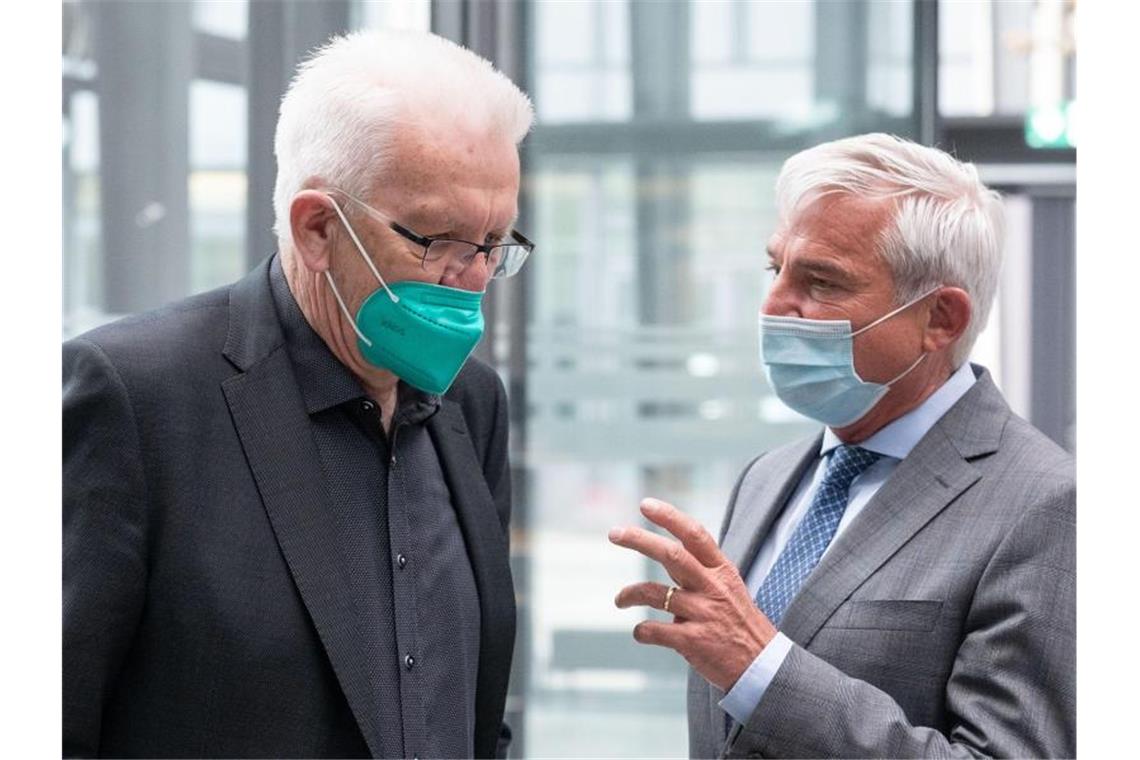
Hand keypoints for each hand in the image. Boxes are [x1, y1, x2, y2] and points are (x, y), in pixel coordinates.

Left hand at [609, 497, 777, 691]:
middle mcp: (712, 588)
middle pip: (672, 555)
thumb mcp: (728, 587)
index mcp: (721, 571)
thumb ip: (698, 570)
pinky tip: (641, 632)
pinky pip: (654, 630)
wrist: (762, 667)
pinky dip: (641, 630)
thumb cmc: (738, 623)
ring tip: (620, 600)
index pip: (695, 535)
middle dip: (639, 540)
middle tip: (615, 533)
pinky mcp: (693, 641)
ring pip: (654, 593)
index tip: (646, 504)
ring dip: (629, 594)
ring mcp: (703, 614)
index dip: (670, 517)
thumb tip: (665, 550)